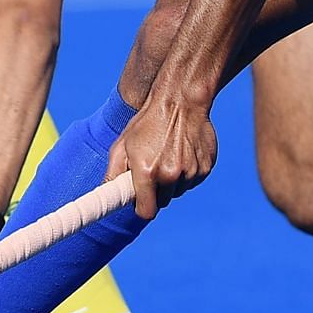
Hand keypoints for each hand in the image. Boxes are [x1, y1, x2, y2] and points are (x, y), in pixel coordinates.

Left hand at [107, 84, 216, 218]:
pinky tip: (183, 153)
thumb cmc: (148, 122)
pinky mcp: (205, 167)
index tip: (141, 201)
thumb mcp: (123, 144)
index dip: (142, 207)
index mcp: (147, 172)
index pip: (146, 211)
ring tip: (169, 156)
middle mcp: (170, 175)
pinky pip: (193, 181)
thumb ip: (113, 173)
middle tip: (154, 170)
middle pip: (163, 201)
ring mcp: (191, 172)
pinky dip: (188, 173)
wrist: (181, 100)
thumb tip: (107, 192)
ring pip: (179, 191)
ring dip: (173, 181)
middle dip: (157, 191)